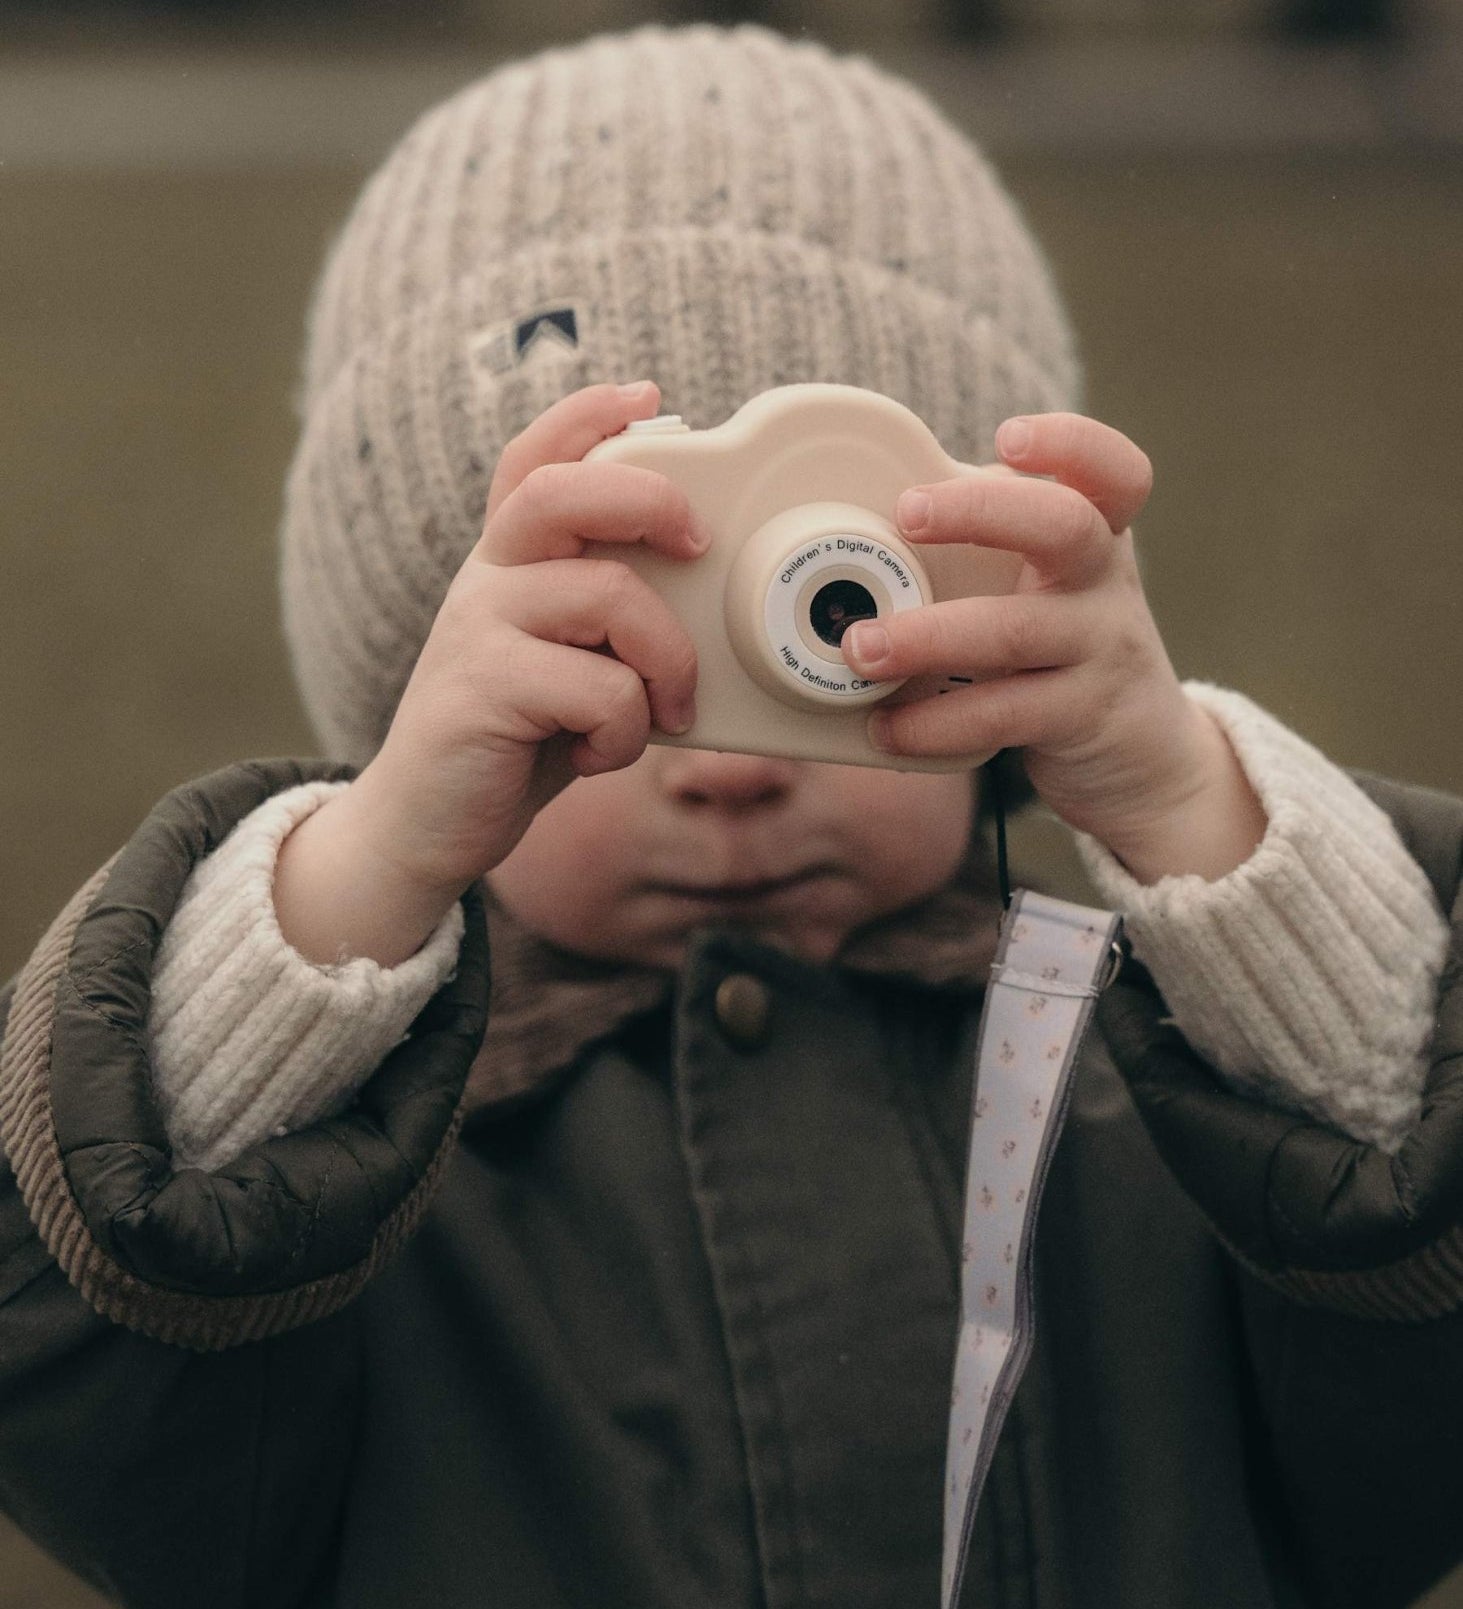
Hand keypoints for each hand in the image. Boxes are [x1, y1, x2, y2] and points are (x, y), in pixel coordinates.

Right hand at [273, 380, 703, 964]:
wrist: (430, 824)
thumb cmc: (519, 738)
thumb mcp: (565, 661)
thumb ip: (608, 615)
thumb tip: (698, 575)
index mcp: (507, 562)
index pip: (533, 462)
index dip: (586, 417)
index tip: (648, 397)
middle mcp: (486, 578)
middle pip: (562, 492)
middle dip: (649, 499)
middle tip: (697, 544)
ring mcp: (478, 629)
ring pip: (610, 596)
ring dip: (665, 660)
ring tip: (661, 710)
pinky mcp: (482, 691)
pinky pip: (600, 688)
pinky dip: (624, 730)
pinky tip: (594, 754)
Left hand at [841, 413, 1265, 882]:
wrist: (1145, 755)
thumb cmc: (1065, 651)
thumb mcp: (1049, 588)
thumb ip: (989, 548)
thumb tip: (870, 524)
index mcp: (1097, 537)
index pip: (1113, 472)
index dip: (1070, 443)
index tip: (1007, 437)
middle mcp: (1106, 585)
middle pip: (1065, 526)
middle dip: (979, 511)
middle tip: (906, 513)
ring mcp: (1100, 651)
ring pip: (1015, 631)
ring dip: (926, 635)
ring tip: (860, 648)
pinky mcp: (1080, 718)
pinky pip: (1002, 714)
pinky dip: (935, 724)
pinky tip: (888, 727)